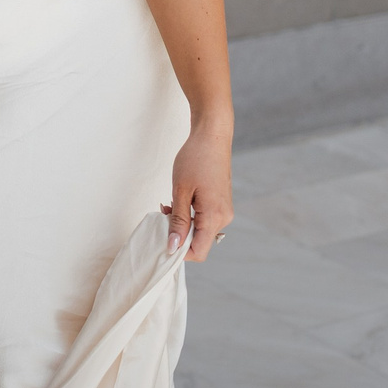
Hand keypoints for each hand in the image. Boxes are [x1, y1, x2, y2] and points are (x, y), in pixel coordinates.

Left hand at [164, 116, 233, 261]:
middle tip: (163, 213)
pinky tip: (181, 200)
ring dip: (183, 223)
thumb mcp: (180, 190)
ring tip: (169, 203)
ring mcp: (224, 210)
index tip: (163, 237)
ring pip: (201, 230)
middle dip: (178, 234)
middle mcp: (224, 217)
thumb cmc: (195, 159)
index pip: (199, 251)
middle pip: (199, 242)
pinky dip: (190, 215)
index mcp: (214, 216)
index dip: (179, 251)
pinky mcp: (221, 204)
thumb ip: (177, 221)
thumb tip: (173, 247)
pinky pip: (205, 219)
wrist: (212, 136)